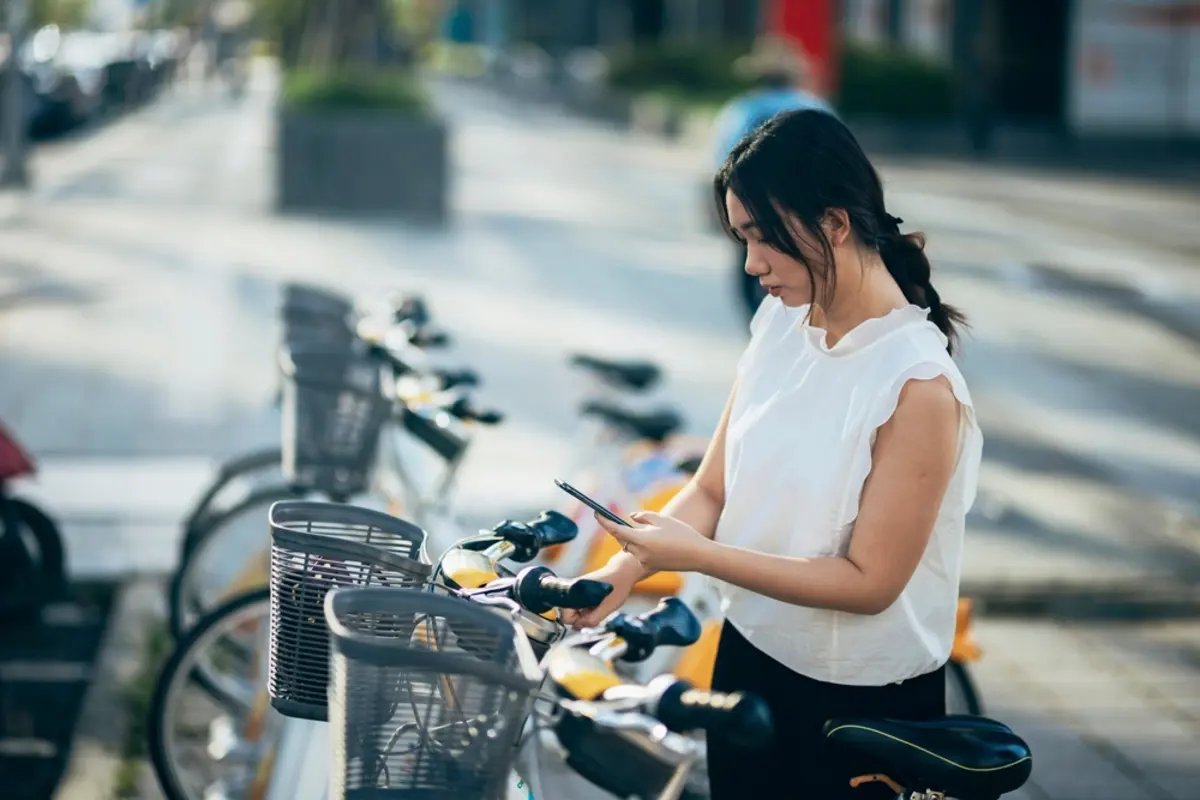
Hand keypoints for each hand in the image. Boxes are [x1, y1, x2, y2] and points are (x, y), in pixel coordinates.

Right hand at [560, 554, 639, 628]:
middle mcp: (572, 590)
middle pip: (568, 614)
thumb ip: (591, 620)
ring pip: (574, 610)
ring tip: (598, 606)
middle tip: (596, 612)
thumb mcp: (606, 608)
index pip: (565, 617)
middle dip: (581, 617)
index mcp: (575, 593)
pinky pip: (579, 604)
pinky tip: (598, 603)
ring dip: (585, 613)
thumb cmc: (616, 588)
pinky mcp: (580, 589)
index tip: (590, 618)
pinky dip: (587, 608)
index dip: (577, 621)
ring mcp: (576, 589)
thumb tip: (577, 627)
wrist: (623, 572)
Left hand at [596, 511, 713, 574]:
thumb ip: (643, 517)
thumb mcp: (662, 519)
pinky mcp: (651, 566)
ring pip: (631, 547)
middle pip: (622, 539)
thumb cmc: (682, 534)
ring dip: (633, 538)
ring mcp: (645, 562)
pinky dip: (642, 546)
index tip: (597, 513)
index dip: (604, 521)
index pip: (615, 530)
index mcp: (641, 540)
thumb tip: (631, 518)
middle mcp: (639, 553)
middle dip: (622, 530)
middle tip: (626, 519)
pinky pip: (640, 554)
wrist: (698, 556)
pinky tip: (658, 542)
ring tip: (649, 531)